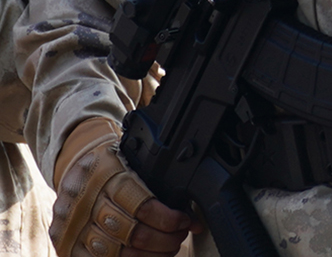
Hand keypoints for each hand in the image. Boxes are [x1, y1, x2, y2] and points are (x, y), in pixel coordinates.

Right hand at [51, 117, 197, 256]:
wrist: (73, 166)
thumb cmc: (109, 164)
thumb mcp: (128, 159)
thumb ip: (152, 181)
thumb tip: (189, 211)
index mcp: (104, 173)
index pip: (142, 205)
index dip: (168, 219)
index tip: (183, 221)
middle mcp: (86, 200)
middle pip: (133, 233)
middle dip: (164, 240)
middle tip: (179, 237)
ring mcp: (74, 227)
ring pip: (120, 254)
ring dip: (151, 256)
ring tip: (167, 250)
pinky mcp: (67, 247)